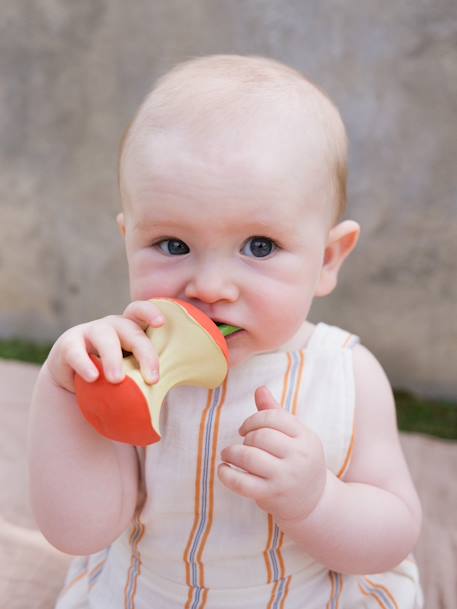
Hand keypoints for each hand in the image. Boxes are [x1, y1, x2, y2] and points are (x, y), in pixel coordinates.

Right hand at [45, 300, 164, 392]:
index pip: (141, 312)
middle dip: (144, 353)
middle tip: (152, 379)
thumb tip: (171, 391)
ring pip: (105, 337)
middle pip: (130, 330)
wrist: (74, 380)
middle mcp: (112, 326)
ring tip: (117, 380)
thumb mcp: (131, 370)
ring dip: (113, 358)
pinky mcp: (68, 345)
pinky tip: (92, 378)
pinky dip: (84, 364)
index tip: (161, 324)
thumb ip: (146, 373)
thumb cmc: (112, 374)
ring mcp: (89, 332)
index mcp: (131, 329)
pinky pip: (76, 352)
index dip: (151, 313)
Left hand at [218, 386, 326, 520]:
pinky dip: (226, 474)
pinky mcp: (271, 496)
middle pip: (261, 436)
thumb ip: (275, 412)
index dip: (253, 419)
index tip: (245, 428)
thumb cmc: (299, 460)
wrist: (313, 501)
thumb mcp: (295, 435)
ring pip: (249, 457)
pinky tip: (223, 469)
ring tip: (228, 454)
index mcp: (306, 437)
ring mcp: (285, 478)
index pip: (274, 417)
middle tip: (243, 443)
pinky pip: (241, 483)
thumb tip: (259, 389)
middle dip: (245, 437)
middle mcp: (298, 457)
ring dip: (232, 453)